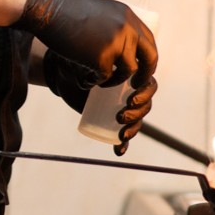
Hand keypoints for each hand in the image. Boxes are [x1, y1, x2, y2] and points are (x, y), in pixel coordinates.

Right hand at [15, 0, 157, 85]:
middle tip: (136, 85)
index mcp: (128, 16)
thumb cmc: (67, 10)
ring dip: (115, 81)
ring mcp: (116, 43)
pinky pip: (103, 77)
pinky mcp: (101, 57)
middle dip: (144, 74)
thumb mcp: (101, 12)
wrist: (48, 8)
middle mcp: (127, 28)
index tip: (142, 68)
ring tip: (101, 80)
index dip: (148, 57)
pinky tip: (83, 77)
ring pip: (127, 71)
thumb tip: (124, 46)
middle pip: (149, 58)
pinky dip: (93, 81)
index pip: (149, 41)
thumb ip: (115, 26)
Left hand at [43, 50, 157, 155]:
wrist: (66, 77)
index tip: (130, 99)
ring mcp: (122, 106)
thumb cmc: (78, 65)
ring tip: (121, 134)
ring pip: (137, 119)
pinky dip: (123, 144)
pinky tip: (118, 150)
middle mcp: (130, 91)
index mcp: (132, 74)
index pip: (148, 85)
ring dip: (133, 129)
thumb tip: (95, 78)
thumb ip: (91, 66)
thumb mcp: (87, 63)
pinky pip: (123, 133)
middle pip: (145, 104)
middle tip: (120, 116)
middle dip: (138, 113)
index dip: (145, 94)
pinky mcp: (111, 120)